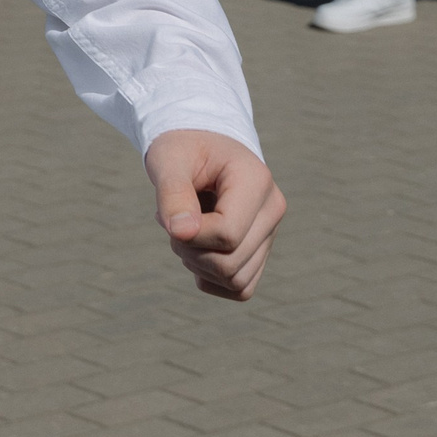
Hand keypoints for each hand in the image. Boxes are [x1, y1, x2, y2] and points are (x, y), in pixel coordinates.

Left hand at [144, 129, 284, 300]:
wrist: (198, 148)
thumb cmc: (182, 150)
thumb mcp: (168, 160)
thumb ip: (172, 193)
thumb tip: (181, 233)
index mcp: (256, 181)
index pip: (227, 234)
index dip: (189, 236)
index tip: (164, 215)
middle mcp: (272, 210)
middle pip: (230, 263)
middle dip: (188, 251)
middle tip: (169, 222)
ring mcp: (270, 233)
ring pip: (236, 280)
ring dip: (197, 265)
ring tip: (184, 231)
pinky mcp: (261, 252)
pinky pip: (240, 288)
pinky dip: (210, 278)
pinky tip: (196, 248)